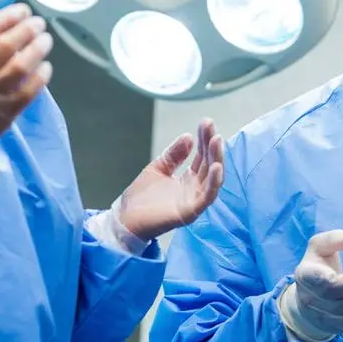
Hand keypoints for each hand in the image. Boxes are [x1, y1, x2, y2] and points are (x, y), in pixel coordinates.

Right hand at [0, 3, 51, 177]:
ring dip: (37, 50)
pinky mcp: (3, 115)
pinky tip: (46, 68)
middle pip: (6, 45)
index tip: (22, 11)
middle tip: (38, 23)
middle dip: (27, 30)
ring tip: (46, 41)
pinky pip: (28, 92)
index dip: (7, 17)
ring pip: (21, 66)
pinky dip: (40, 78)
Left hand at [115, 119, 224, 241]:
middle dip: (212, 144)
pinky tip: (215, 166)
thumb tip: (189, 136)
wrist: (125, 219)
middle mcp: (195, 189)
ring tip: (216, 141)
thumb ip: (174, 154)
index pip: (202, 156)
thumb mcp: (158, 168)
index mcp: (188, 179)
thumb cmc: (141, 197)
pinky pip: (207, 197)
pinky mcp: (190, 212)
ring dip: (217, 159)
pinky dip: (213, 182)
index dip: (204, 139)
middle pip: (209, 164)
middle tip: (211, 127)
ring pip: (212, 179)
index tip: (206, 122)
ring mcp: (194, 201)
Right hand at [278, 230, 342, 341]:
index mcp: (306, 275)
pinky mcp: (334, 327)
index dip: (333, 276)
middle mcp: (310, 297)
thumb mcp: (318, 248)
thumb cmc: (318, 269)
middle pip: (338, 291)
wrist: (308, 301)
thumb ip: (333, 239)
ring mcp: (321, 314)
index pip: (318, 278)